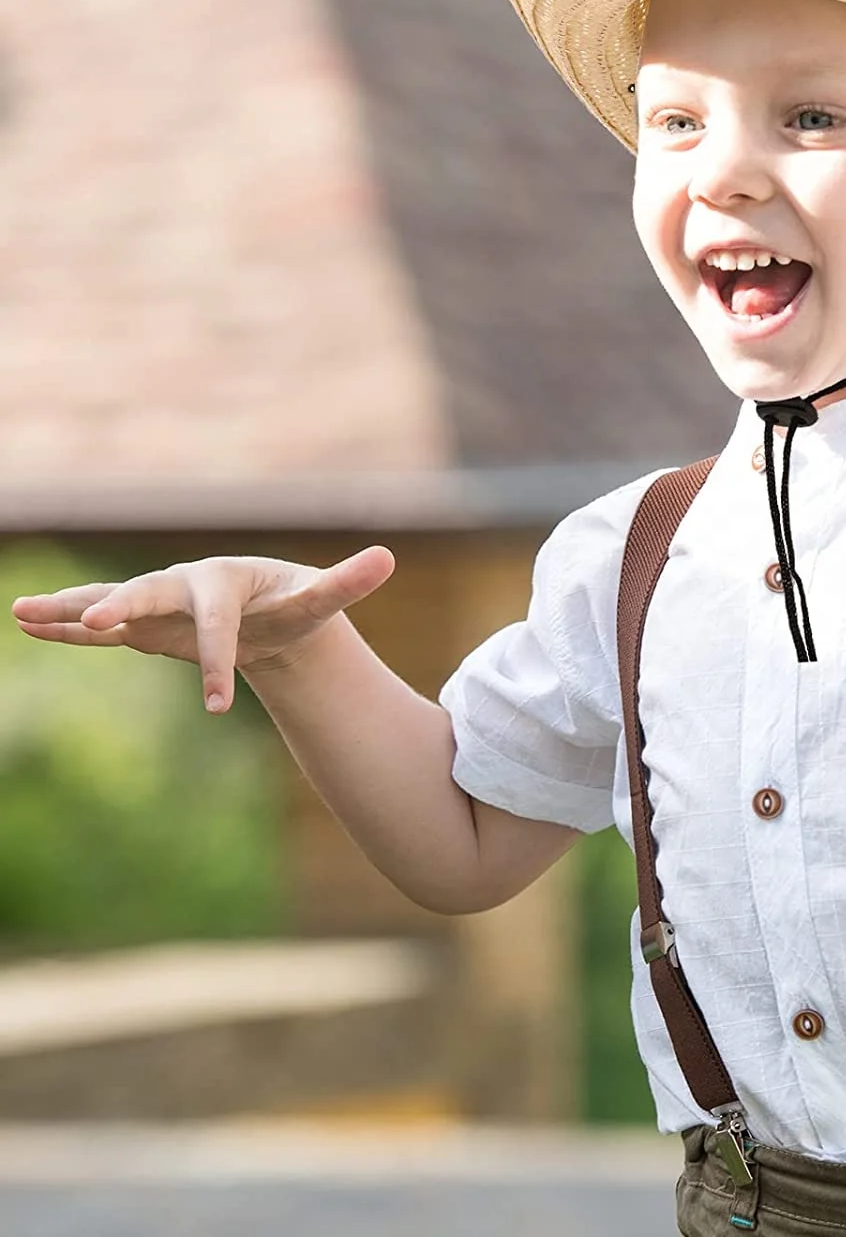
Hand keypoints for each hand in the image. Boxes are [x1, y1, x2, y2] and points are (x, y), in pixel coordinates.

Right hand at [10, 547, 395, 714]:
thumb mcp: (321, 599)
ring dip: (71, 609)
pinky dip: (67, 629)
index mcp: (227, 582)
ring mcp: (159, 604)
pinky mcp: (144, 625)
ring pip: (112, 604)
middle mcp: (185, 587)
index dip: (218, 661)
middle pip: (150, 592)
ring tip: (22, 611)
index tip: (218, 707)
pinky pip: (101, 629)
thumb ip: (347, 581)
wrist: (269, 607)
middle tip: (98, 620)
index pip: (218, 622)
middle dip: (124, 605)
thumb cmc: (294, 602)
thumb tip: (389, 557)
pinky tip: (29, 625)